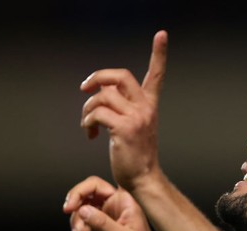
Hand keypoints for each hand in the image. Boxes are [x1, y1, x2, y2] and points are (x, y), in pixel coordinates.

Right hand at [63, 175, 167, 230]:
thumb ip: (102, 223)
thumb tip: (82, 210)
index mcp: (123, 200)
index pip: (95, 185)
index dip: (78, 192)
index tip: (69, 208)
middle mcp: (115, 204)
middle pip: (85, 197)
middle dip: (76, 213)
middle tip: (76, 230)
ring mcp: (108, 214)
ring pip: (83, 212)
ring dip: (78, 227)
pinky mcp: (104, 226)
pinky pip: (85, 224)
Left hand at [79, 30, 167, 191]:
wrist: (143, 179)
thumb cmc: (135, 155)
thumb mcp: (132, 126)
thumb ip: (121, 106)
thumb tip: (100, 90)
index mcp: (150, 106)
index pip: (157, 75)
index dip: (159, 54)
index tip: (161, 35)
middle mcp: (146, 108)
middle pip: (120, 76)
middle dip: (97, 77)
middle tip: (85, 88)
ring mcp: (137, 118)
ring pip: (103, 96)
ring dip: (87, 108)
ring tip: (87, 125)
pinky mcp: (125, 129)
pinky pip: (97, 113)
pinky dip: (87, 122)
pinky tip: (89, 134)